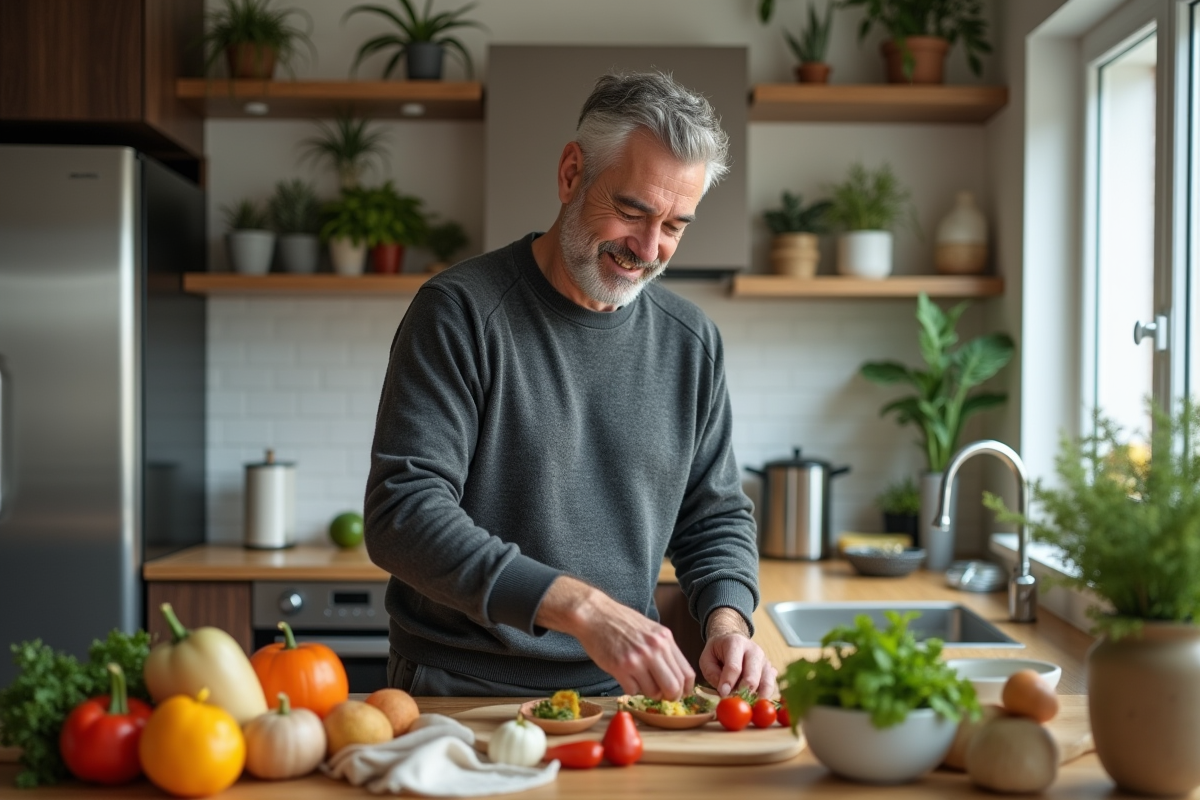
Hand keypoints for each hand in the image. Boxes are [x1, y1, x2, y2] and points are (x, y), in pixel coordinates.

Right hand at [537, 576, 694, 700]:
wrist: (594, 614)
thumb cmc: (621, 622)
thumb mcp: (651, 629)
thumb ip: (664, 650)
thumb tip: (676, 677)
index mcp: (665, 639)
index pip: (686, 673)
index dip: (685, 689)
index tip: (680, 694)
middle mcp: (654, 649)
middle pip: (673, 687)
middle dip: (670, 697)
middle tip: (662, 696)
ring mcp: (637, 659)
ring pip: (653, 692)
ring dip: (648, 692)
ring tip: (639, 680)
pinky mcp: (619, 667)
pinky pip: (633, 690)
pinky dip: (631, 688)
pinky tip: (626, 676)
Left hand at [699, 607, 777, 698]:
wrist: (733, 640)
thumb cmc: (718, 652)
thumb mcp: (707, 659)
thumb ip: (712, 673)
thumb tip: (724, 691)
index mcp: (736, 643)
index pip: (734, 666)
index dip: (728, 682)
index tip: (722, 694)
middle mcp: (754, 650)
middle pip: (752, 676)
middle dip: (743, 692)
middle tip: (734, 701)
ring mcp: (765, 660)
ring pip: (766, 683)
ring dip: (756, 697)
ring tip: (745, 705)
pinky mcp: (771, 670)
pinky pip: (771, 686)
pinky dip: (764, 696)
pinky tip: (754, 701)